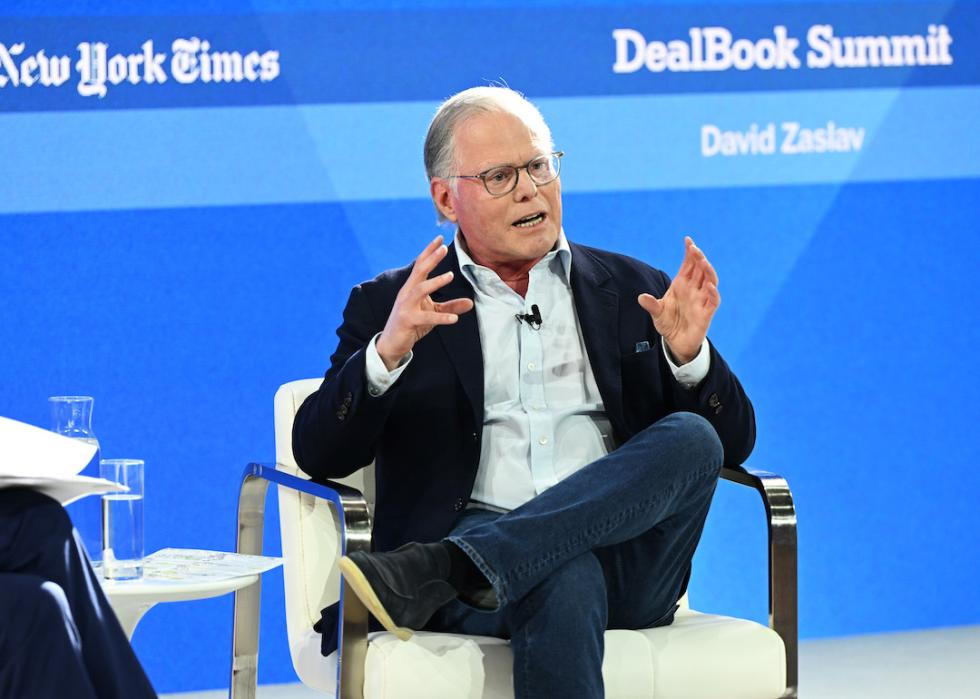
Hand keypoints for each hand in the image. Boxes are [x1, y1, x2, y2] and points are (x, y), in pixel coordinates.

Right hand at [376, 236, 474, 369]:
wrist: (392, 343)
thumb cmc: (412, 324)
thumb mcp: (432, 313)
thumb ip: (450, 307)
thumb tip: (470, 303)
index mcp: (412, 288)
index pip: (420, 265)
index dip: (429, 251)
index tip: (440, 238)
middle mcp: (407, 293)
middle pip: (419, 271)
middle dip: (431, 259)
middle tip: (444, 247)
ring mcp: (405, 306)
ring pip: (420, 290)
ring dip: (435, 282)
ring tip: (450, 275)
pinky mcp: (407, 320)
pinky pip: (425, 317)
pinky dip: (441, 317)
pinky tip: (454, 319)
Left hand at [638, 236, 719, 364]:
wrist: (676, 342)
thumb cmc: (668, 323)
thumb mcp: (657, 313)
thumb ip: (651, 305)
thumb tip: (641, 297)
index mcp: (682, 284)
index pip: (688, 264)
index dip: (690, 252)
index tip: (688, 240)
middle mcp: (694, 289)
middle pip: (700, 269)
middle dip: (698, 257)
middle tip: (694, 248)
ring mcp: (701, 300)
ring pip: (710, 280)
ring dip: (708, 270)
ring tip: (703, 261)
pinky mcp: (707, 313)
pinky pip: (713, 300)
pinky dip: (713, 292)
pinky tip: (709, 285)